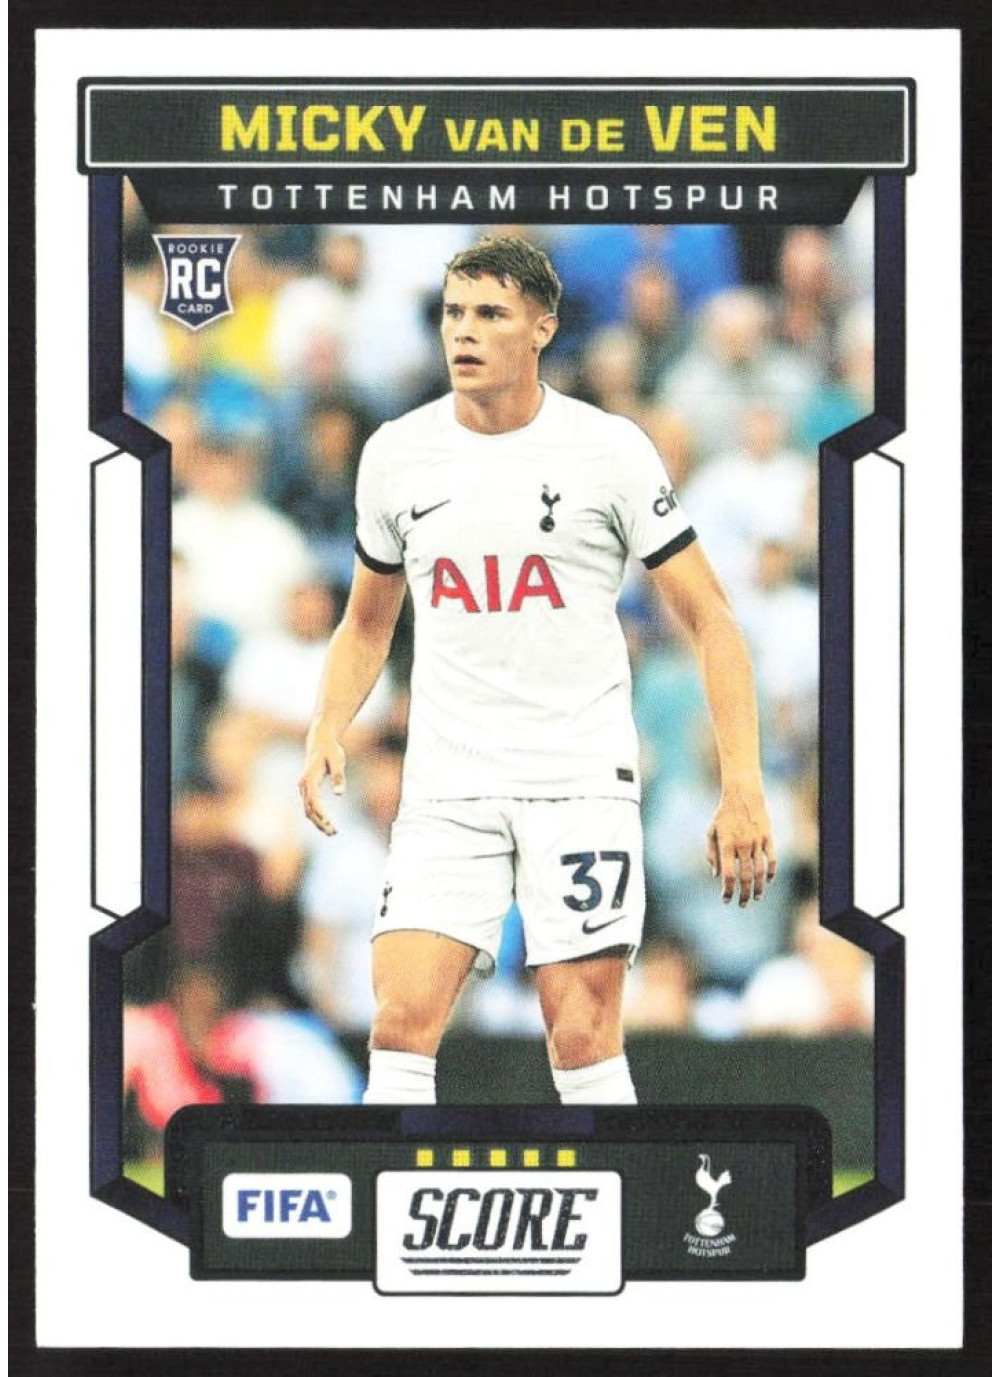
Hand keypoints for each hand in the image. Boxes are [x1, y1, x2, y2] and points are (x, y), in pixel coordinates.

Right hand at [298, 730, 345, 835]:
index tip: (329, 822)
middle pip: (308, 809)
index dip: (320, 812)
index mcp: (309, 778)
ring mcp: (303, 788)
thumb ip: (338, 776)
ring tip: (332, 832)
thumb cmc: (331, 751)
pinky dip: (317, 817)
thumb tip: (339, 794)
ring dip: (318, 822)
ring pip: (308, 810)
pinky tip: (327, 823)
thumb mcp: (338, 760)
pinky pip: (309, 807)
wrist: (320, 742)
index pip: (313, 800)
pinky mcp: (307, 790)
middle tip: (333, 833)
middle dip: (320, 822)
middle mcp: (303, 785)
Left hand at [706, 782, 777, 907]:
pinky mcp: (769, 838)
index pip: (728, 875)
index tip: (726, 900)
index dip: (727, 890)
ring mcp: (758, 842)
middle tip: (742, 905)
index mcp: (726, 844)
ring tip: (756, 898)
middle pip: (746, 877)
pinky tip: (767, 881)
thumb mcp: (711, 831)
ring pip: (761, 872)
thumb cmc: (724, 815)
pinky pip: (772, 860)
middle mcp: (743, 845)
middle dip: (744, 894)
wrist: (743, 795)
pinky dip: (771, 873)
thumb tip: (716, 876)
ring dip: (759, 888)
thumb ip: (712, 854)